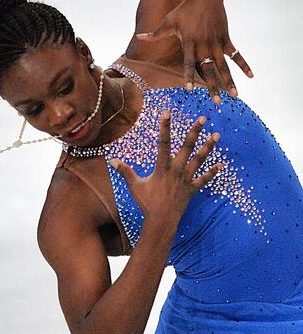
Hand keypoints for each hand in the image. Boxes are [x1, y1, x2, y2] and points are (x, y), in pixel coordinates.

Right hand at [109, 110, 221, 226]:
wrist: (161, 220)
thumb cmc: (147, 203)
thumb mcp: (134, 185)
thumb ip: (125, 171)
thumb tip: (111, 160)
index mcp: (162, 167)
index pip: (163, 142)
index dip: (164, 126)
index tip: (167, 113)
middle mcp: (176, 169)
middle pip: (187, 147)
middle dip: (195, 131)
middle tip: (203, 118)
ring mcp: (186, 179)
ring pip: (199, 159)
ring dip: (208, 147)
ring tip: (216, 135)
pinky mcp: (192, 188)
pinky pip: (204, 179)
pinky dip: (212, 172)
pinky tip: (221, 165)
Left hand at [136, 0, 252, 103]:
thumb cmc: (184, 9)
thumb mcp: (168, 21)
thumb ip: (155, 34)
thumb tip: (138, 38)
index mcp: (189, 43)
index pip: (188, 63)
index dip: (189, 76)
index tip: (189, 89)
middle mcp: (204, 45)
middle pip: (209, 70)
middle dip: (213, 87)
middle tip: (217, 102)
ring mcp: (217, 43)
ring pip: (224, 66)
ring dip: (230, 81)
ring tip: (234, 96)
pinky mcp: (226, 39)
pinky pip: (236, 55)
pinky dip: (244, 65)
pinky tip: (250, 76)